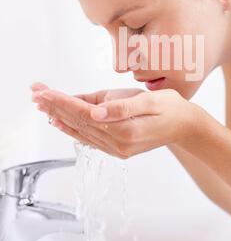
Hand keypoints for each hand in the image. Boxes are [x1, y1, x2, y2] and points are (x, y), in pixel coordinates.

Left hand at [31, 83, 194, 158]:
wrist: (186, 127)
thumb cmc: (170, 108)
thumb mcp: (149, 101)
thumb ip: (121, 107)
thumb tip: (95, 112)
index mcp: (124, 129)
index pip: (84, 113)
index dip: (61, 101)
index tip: (43, 91)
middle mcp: (117, 143)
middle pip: (78, 122)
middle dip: (55, 106)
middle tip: (35, 93)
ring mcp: (117, 149)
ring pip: (81, 131)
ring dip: (60, 117)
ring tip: (42, 105)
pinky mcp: (118, 149)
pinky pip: (89, 139)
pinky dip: (73, 129)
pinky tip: (61, 123)